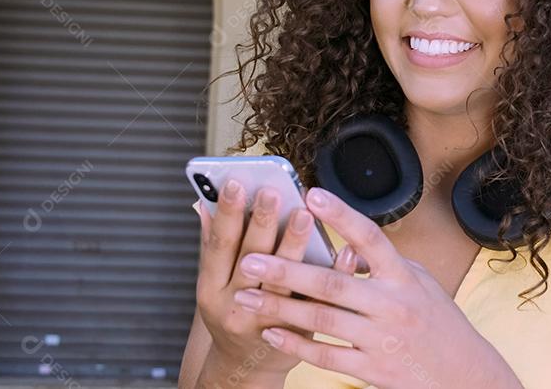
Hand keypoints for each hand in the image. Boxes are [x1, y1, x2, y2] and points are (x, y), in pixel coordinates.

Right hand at [193, 179, 314, 380]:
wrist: (246, 368)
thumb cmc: (233, 314)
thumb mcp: (214, 283)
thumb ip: (214, 245)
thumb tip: (204, 202)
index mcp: (211, 289)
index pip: (219, 245)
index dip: (228, 214)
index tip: (237, 183)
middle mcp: (235, 306)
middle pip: (250, 260)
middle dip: (262, 223)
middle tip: (275, 191)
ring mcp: (267, 322)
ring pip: (282, 283)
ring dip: (294, 246)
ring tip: (305, 214)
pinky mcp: (298, 334)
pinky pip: (317, 303)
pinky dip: (332, 275)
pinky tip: (346, 252)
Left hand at [231, 187, 522, 388]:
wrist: (462, 375)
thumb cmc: (439, 322)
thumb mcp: (420, 284)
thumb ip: (384, 265)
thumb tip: (348, 245)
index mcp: (403, 276)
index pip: (370, 238)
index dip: (341, 215)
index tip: (311, 195)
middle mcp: (392, 304)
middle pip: (333, 283)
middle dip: (288, 271)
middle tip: (251, 260)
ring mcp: (381, 338)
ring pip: (322, 320)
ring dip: (280, 308)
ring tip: (245, 298)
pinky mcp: (373, 369)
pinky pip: (326, 356)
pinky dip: (296, 344)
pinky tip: (271, 333)